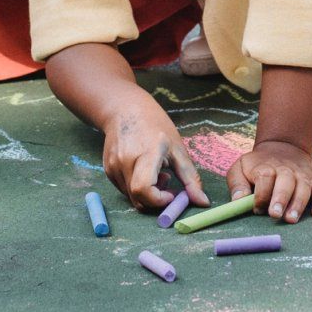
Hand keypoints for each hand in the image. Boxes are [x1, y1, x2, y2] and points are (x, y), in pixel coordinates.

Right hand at [100, 92, 209, 212]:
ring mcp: (113, 166)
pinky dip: (137, 188)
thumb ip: (190, 178)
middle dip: (156, 200)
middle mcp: (125, 161)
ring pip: (131, 197)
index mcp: (146, 153)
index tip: (172, 194)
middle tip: (167, 182)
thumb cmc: (156, 126)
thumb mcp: (178, 148)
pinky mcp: (108, 170)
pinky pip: (124, 190)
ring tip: (157, 173)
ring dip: (147, 194)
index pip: (144, 189)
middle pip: (138, 199)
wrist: (125, 109)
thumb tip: (203, 202)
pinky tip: (144, 171)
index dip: (159, 200)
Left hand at [226, 138, 311, 223]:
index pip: (265, 177)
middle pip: (285, 182)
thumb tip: (238, 200)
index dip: (261, 194)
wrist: (282, 148)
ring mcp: (302, 176)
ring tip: (291, 219)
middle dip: (280, 199)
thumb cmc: (257, 166)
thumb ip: (237, 183)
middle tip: (275, 215)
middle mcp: (286, 170)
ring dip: (298, 204)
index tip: (257, 208)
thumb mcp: (240, 167)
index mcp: (266, 167)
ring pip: (303, 188)